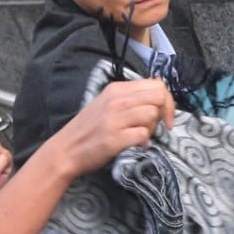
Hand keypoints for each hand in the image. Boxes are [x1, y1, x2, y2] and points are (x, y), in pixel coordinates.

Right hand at [49, 78, 175, 175]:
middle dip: (164, 113)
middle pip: (158, 97)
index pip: (156, 84)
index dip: (167, 100)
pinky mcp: (114, 138)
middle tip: (154, 126)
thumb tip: (159, 90)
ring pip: (152, 115)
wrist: (65, 150)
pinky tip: (135, 145)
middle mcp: (116, 100)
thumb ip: (130, 97)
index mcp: (116, 89)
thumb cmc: (89, 128)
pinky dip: (144, 142)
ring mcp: (114, 119)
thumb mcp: (107, 103)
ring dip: (152, 128)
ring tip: (140, 135)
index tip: (165, 115)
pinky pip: (143, 135)